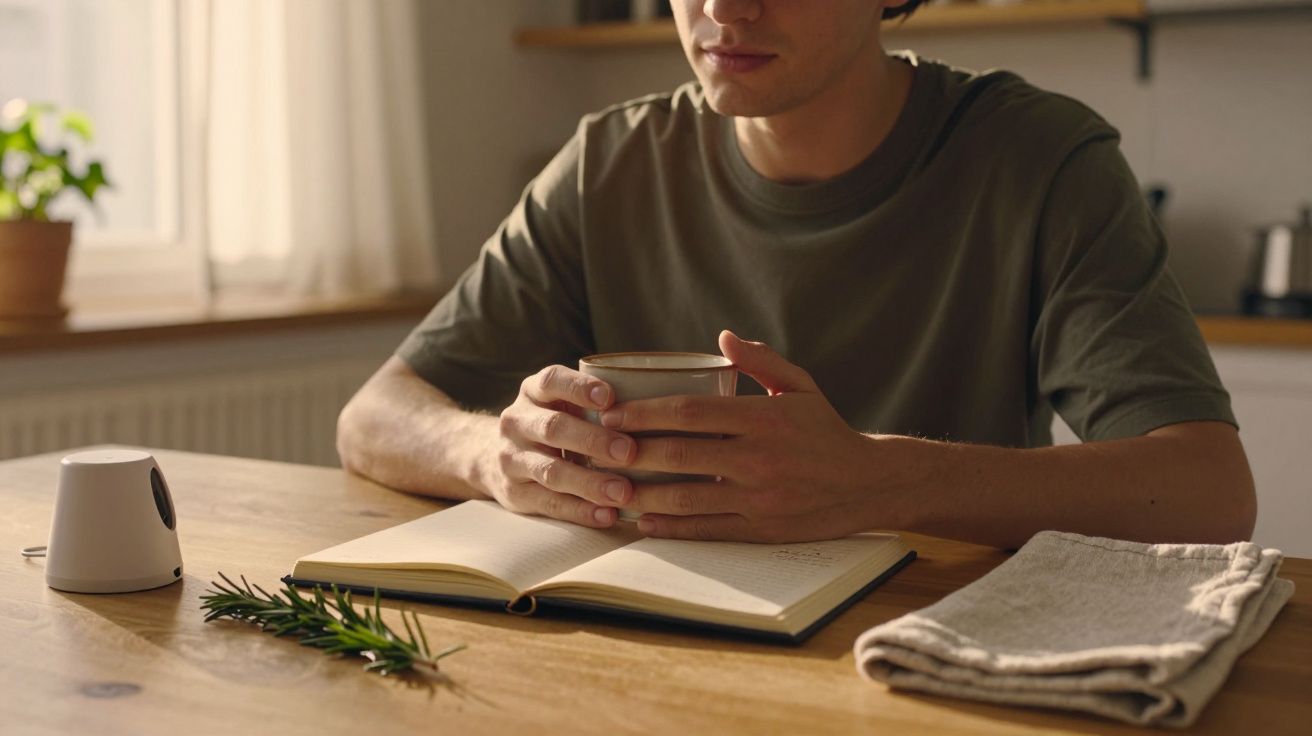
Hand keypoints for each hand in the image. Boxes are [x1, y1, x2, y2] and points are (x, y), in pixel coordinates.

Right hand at [492, 365, 636, 527]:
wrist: (494, 455)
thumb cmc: (553, 423)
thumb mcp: (562, 402)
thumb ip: (597, 404)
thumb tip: (661, 410)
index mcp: (533, 392)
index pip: (552, 381)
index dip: (579, 388)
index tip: (610, 397)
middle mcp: (517, 422)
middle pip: (553, 428)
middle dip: (593, 440)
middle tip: (629, 452)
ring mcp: (511, 459)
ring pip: (551, 472)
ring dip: (590, 483)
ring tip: (623, 492)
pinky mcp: (515, 494)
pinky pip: (550, 504)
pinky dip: (581, 511)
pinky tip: (608, 515)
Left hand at [599, 331, 884, 541]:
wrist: (868, 484)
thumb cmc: (825, 430)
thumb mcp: (800, 386)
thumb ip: (760, 360)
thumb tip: (721, 338)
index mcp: (762, 417)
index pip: (690, 412)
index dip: (644, 413)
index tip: (612, 413)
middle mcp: (758, 458)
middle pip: (678, 454)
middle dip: (631, 452)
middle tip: (598, 449)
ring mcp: (758, 497)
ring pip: (685, 497)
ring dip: (641, 494)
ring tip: (609, 488)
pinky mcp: (761, 529)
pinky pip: (706, 530)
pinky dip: (670, 527)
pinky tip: (642, 522)